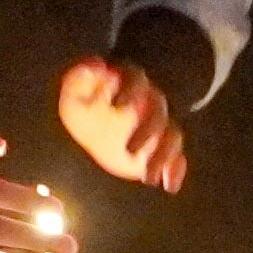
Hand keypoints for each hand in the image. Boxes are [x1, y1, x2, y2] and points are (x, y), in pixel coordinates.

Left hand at [56, 53, 190, 191]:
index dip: (129, 92)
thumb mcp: (75, 93)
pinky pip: (177, 158)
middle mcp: (150, 103)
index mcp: (129, 85)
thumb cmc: (85, 104)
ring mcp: (159, 126)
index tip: (117, 106)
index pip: (136, 82)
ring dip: (162, 156)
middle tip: (130, 150)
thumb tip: (93, 66)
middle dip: (146, 131)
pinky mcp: (162, 148)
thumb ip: (79, 80)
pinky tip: (169, 186)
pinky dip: (175, 171)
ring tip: (148, 178)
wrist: (97, 124)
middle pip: (157, 112)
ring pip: (171, 136)